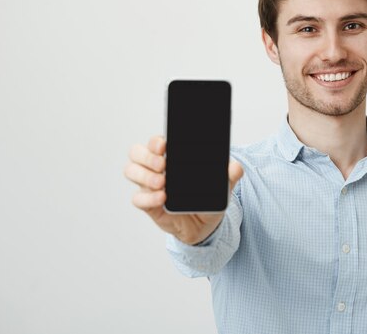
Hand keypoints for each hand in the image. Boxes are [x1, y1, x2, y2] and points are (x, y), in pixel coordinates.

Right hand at [124, 136, 243, 244]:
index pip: (156, 142)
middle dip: (146, 156)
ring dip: (144, 175)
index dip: (156, 141)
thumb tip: (235, 167)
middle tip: (163, 165)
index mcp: (172, 157)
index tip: (165, 145)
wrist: (204, 226)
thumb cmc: (207, 198)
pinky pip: (137, 198)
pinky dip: (147, 197)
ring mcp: (149, 185)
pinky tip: (162, 198)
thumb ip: (229, 175)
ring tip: (162, 182)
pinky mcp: (148, 204)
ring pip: (131, 171)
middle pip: (136, 152)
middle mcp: (156, 168)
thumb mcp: (222, 186)